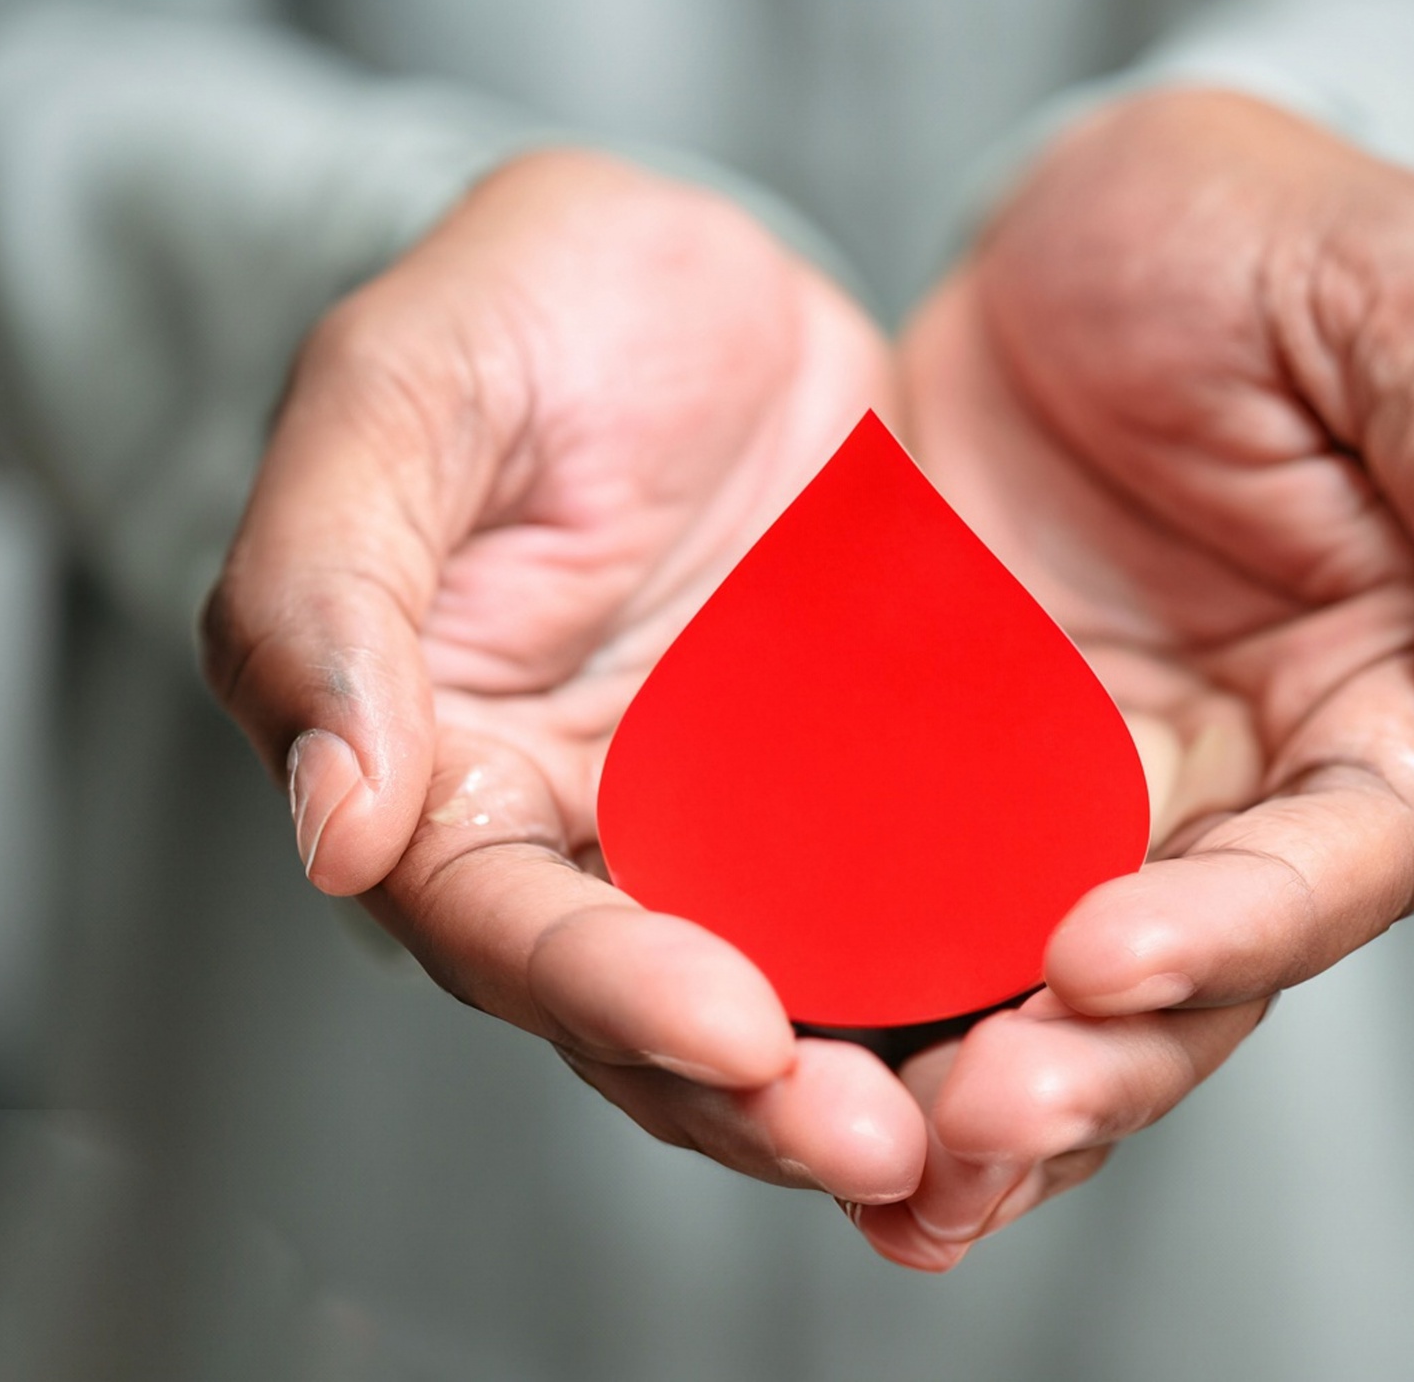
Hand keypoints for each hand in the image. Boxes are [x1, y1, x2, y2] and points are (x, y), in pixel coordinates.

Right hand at [202, 151, 925, 1205]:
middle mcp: (602, 838)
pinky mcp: (876, 788)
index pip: (509, 928)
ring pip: (817, 998)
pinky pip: (939, 897)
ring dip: (901, 1076)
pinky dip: (996, 970)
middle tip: (888, 1142)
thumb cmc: (521, 314)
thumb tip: (333, 830)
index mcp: (454, 776)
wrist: (695, 272)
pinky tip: (1084, 1005)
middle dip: (773, 1101)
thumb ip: (329, 596)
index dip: (610, 992)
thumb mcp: (398, 396)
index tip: (729, 1029)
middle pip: (670, 1024)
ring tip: (1000, 1125)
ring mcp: (750, 825)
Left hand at [854, 90, 1413, 1267]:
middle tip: (971, 1117)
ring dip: (967, 1092)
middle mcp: (1236, 786)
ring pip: (1041, 989)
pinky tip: (771, 1070)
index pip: (1338, 859)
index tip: (1101, 955)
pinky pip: (906, 906)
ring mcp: (1082, 796)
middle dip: (1089, 1065)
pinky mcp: (946, 777)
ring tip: (872, 1163)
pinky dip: (858, 998)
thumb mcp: (1402, 299)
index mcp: (1377, 699)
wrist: (1079, 215)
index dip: (1234, 924)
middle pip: (1186, 980)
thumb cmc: (1261, 231)